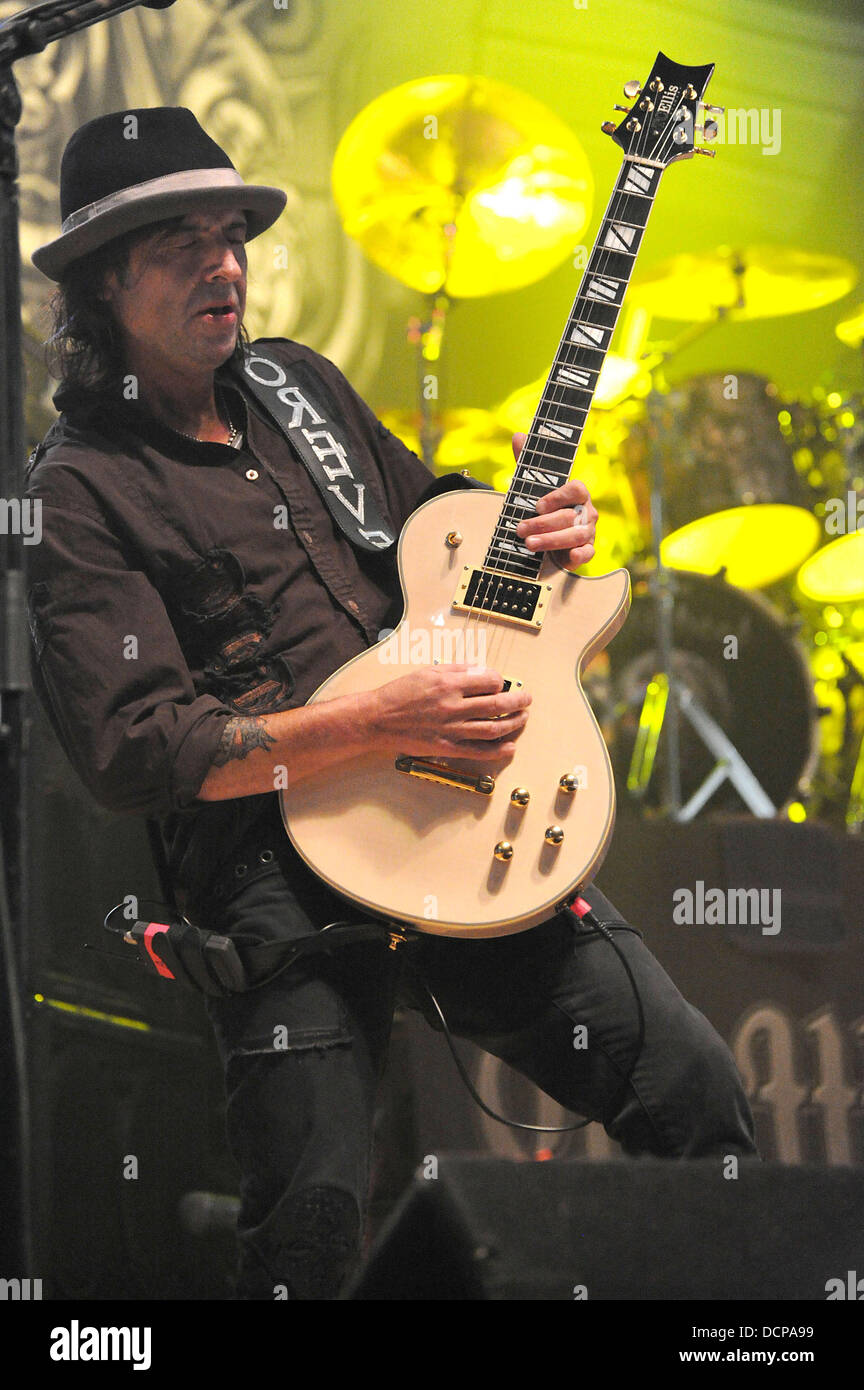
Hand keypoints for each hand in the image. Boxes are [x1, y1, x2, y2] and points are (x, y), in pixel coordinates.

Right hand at [369, 664, 531, 761]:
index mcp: (449, 685)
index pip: (489, 681)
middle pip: (497, 704)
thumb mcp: (427, 672)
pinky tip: (510, 746)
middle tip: (527, 699)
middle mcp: (453, 707)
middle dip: (518, 701)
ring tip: (523, 718)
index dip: (500, 681)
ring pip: (493, 728)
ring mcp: (451, 729)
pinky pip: (478, 751)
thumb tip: (481, 669)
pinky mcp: (447, 748)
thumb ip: (457, 670)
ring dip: (513, 724)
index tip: (501, 683)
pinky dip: (498, 750)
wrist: (377, 719)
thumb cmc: (399, 694)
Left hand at [510, 431, 597, 569]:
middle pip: (570, 516)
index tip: (537, 505)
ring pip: (575, 535)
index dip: (558, 497)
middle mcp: (586, 511)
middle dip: (543, 524)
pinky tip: (568, 558)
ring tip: (529, 544)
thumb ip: (527, 461)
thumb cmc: (544, 507)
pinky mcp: (586, 550)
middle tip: (520, 529)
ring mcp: (588, 531)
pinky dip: (580, 556)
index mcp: (577, 492)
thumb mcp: (533, 485)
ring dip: (552, 540)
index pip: (576, 489)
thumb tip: (518, 436)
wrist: (550, 533)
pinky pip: (588, 553)